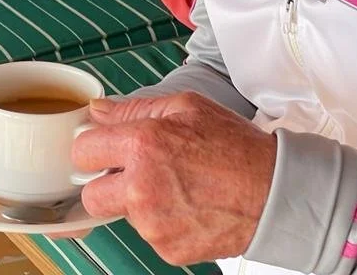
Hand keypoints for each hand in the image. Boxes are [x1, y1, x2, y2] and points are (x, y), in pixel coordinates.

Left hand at [70, 92, 277, 264]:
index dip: (95, 148)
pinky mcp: (166, 248)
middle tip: (136, 174)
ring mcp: (153, 224)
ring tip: (178, 187)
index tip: (106, 149)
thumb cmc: (236, 146)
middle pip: (90, 195)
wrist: (273, 192)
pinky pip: (149, 234)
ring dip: (139, 203)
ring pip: (123, 215)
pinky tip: (188, 206)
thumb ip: (136, 108)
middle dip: (107, 184)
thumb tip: (98, 110)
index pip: (83, 151)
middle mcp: (142, 187)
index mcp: (144, 144)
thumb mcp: (188, 107)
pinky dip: (163, 222)